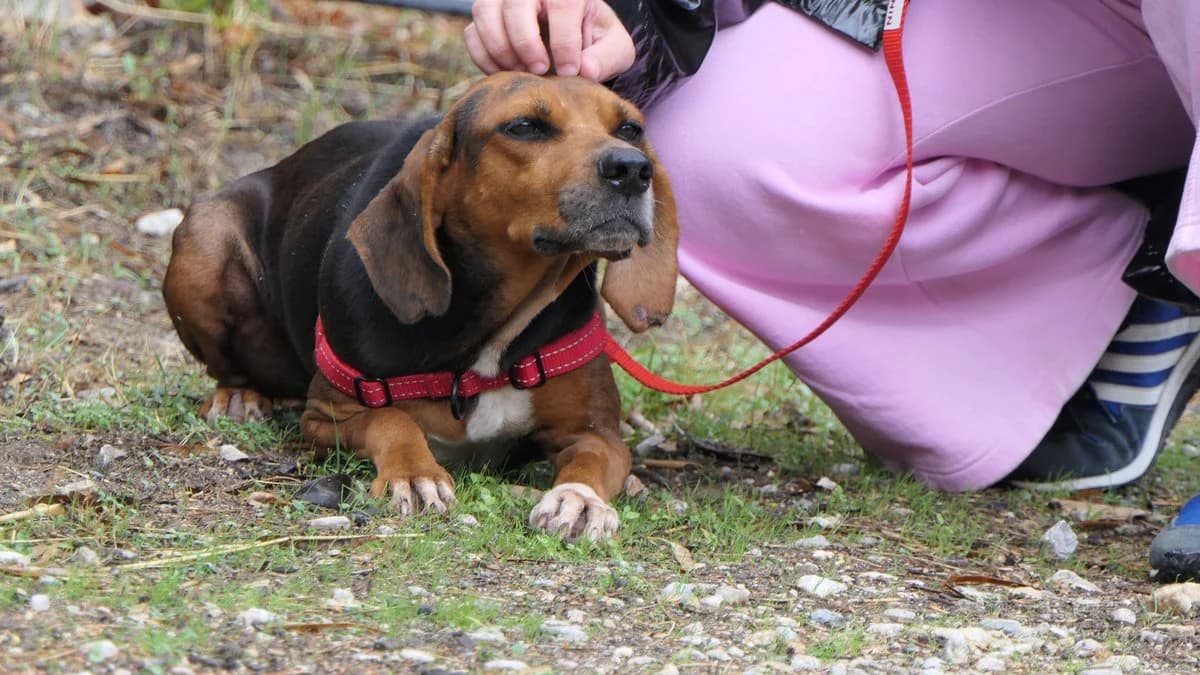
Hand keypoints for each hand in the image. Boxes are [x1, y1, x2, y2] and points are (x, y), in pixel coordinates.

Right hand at [465, 0, 634, 82]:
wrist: (571, 41)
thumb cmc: (594, 41)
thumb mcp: (614, 49)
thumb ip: (607, 57)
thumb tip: (585, 69)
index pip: (562, 3)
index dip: (564, 41)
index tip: (569, 70)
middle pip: (515, 4)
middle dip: (526, 43)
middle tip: (540, 70)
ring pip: (485, 12)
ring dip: (501, 49)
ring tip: (523, 72)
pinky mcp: (484, 18)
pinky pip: (472, 34)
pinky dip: (486, 58)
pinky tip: (507, 73)